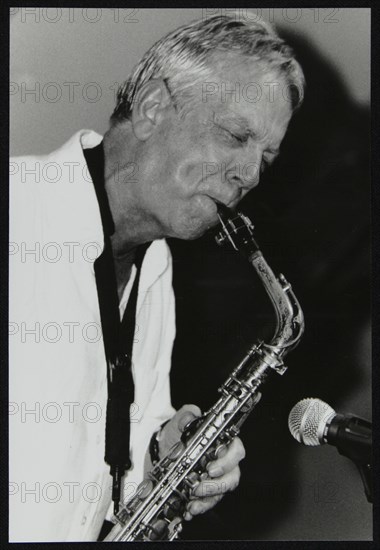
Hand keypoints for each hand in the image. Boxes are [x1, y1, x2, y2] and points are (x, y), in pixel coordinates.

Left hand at [158, 404, 245, 520]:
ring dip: (208, 498)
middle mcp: (223, 462)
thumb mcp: (179, 421)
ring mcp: (216, 478)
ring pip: (222, 492)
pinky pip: (209, 503)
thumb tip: (189, 417)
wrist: (162, 450)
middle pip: (232, 476)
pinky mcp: (207, 492)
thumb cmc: (177, 433)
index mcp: (222, 442)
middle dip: (216, 484)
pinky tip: (189, 508)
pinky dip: (200, 507)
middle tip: (199, 485)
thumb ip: (186, 416)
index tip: (211, 467)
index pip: (236, 450)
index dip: (227, 461)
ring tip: (192, 499)